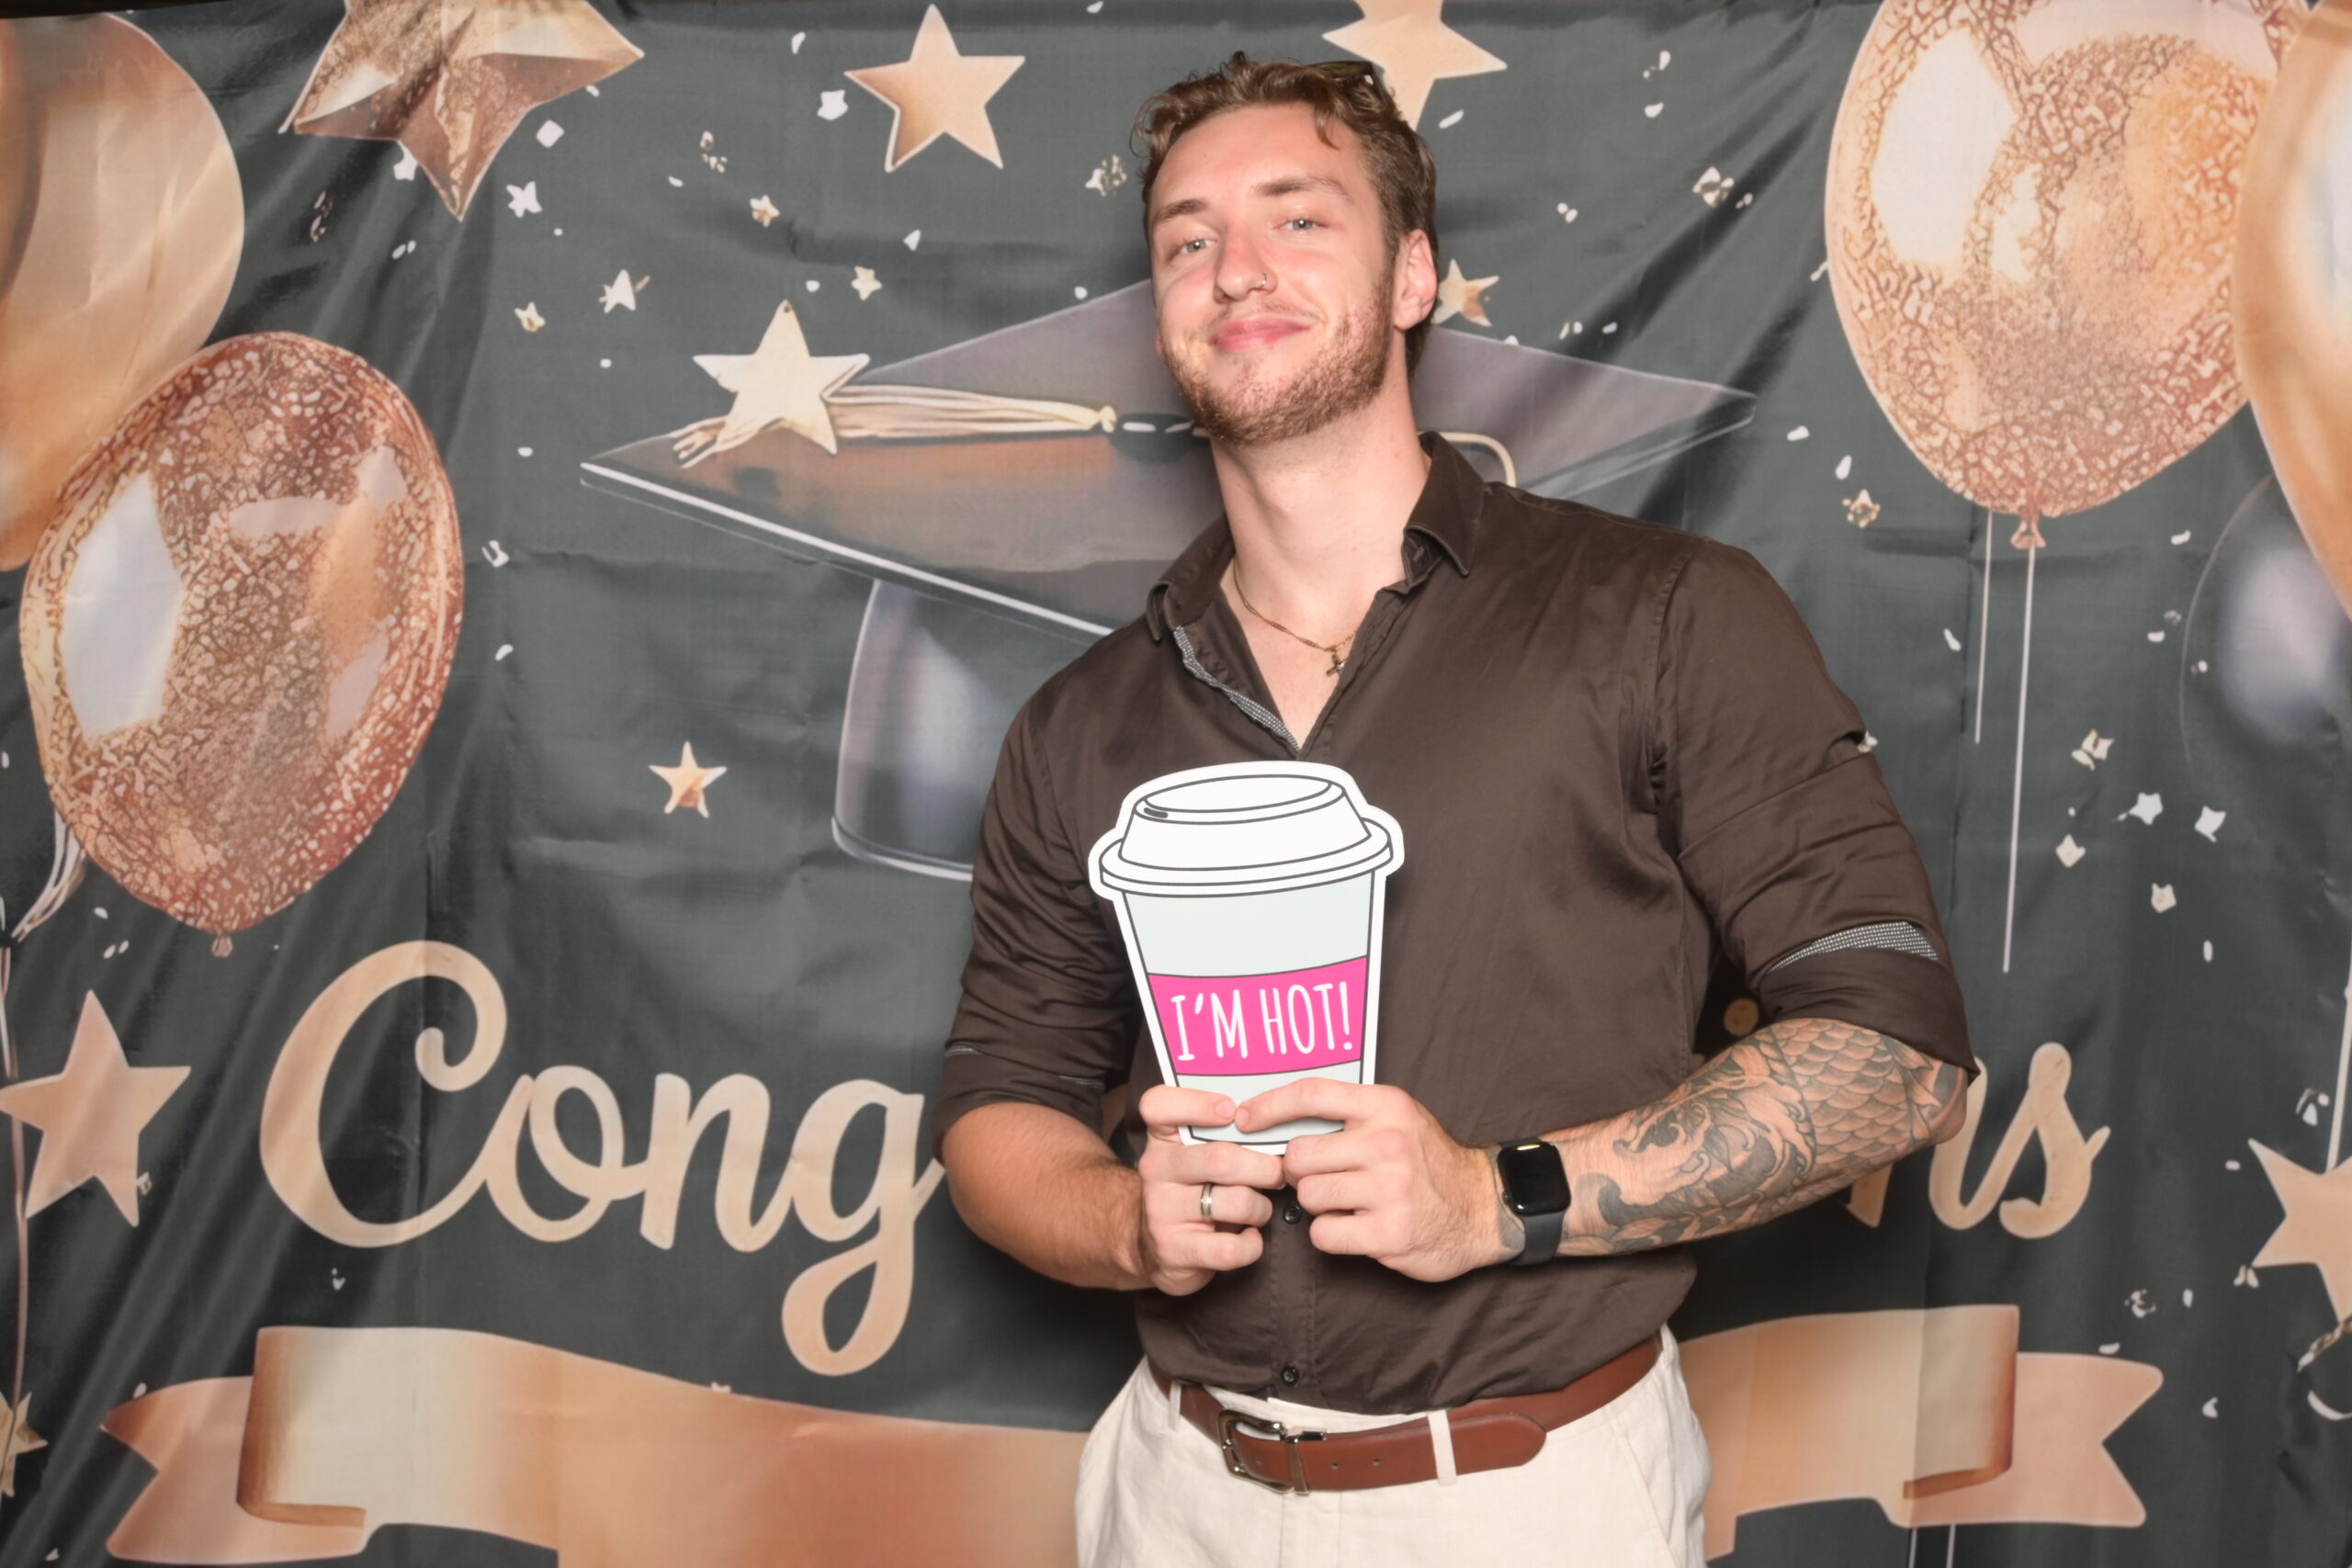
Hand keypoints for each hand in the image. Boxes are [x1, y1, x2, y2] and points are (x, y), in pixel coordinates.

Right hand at [1132, 1085, 1285, 1295]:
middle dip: (1264, 1168)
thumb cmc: (1195, 1192)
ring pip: (1234, 1201)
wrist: (1159, 1249)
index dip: (1196, 1103)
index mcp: (1163, 1138)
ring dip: (1261, 1208)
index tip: (1232, 1111)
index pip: (1158, 1105)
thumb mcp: (1198, 1156)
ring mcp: (1161, 1210)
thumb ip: (1227, 1134)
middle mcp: (1156, 1169)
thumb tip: (1281, 1120)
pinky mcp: (1174, 1250)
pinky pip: (1231, 1247)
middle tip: (1278, 1175)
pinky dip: (1251, 1245)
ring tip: (1259, 1210)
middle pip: (1220, 1158)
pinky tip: (1248, 1238)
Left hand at [1238, 1080, 1512, 1281]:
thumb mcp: (1398, 1118)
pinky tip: (1357, 1228)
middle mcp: (1387, 1143)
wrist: (1484, 1207)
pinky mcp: (1390, 1232)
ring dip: (1318, 1206)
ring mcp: (1390, 1189)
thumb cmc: (1429, 1162)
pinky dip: (1332, 1236)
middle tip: (1323, 1179)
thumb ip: (1348, 1115)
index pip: (1311, 1094)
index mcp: (1386, 1106)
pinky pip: (1324, 1235)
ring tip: (1348, 1203)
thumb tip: (1277, 1120)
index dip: (1268, 1105)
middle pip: (1299, 1156)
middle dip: (1301, 1173)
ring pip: (1308, 1197)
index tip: (1243, 1119)